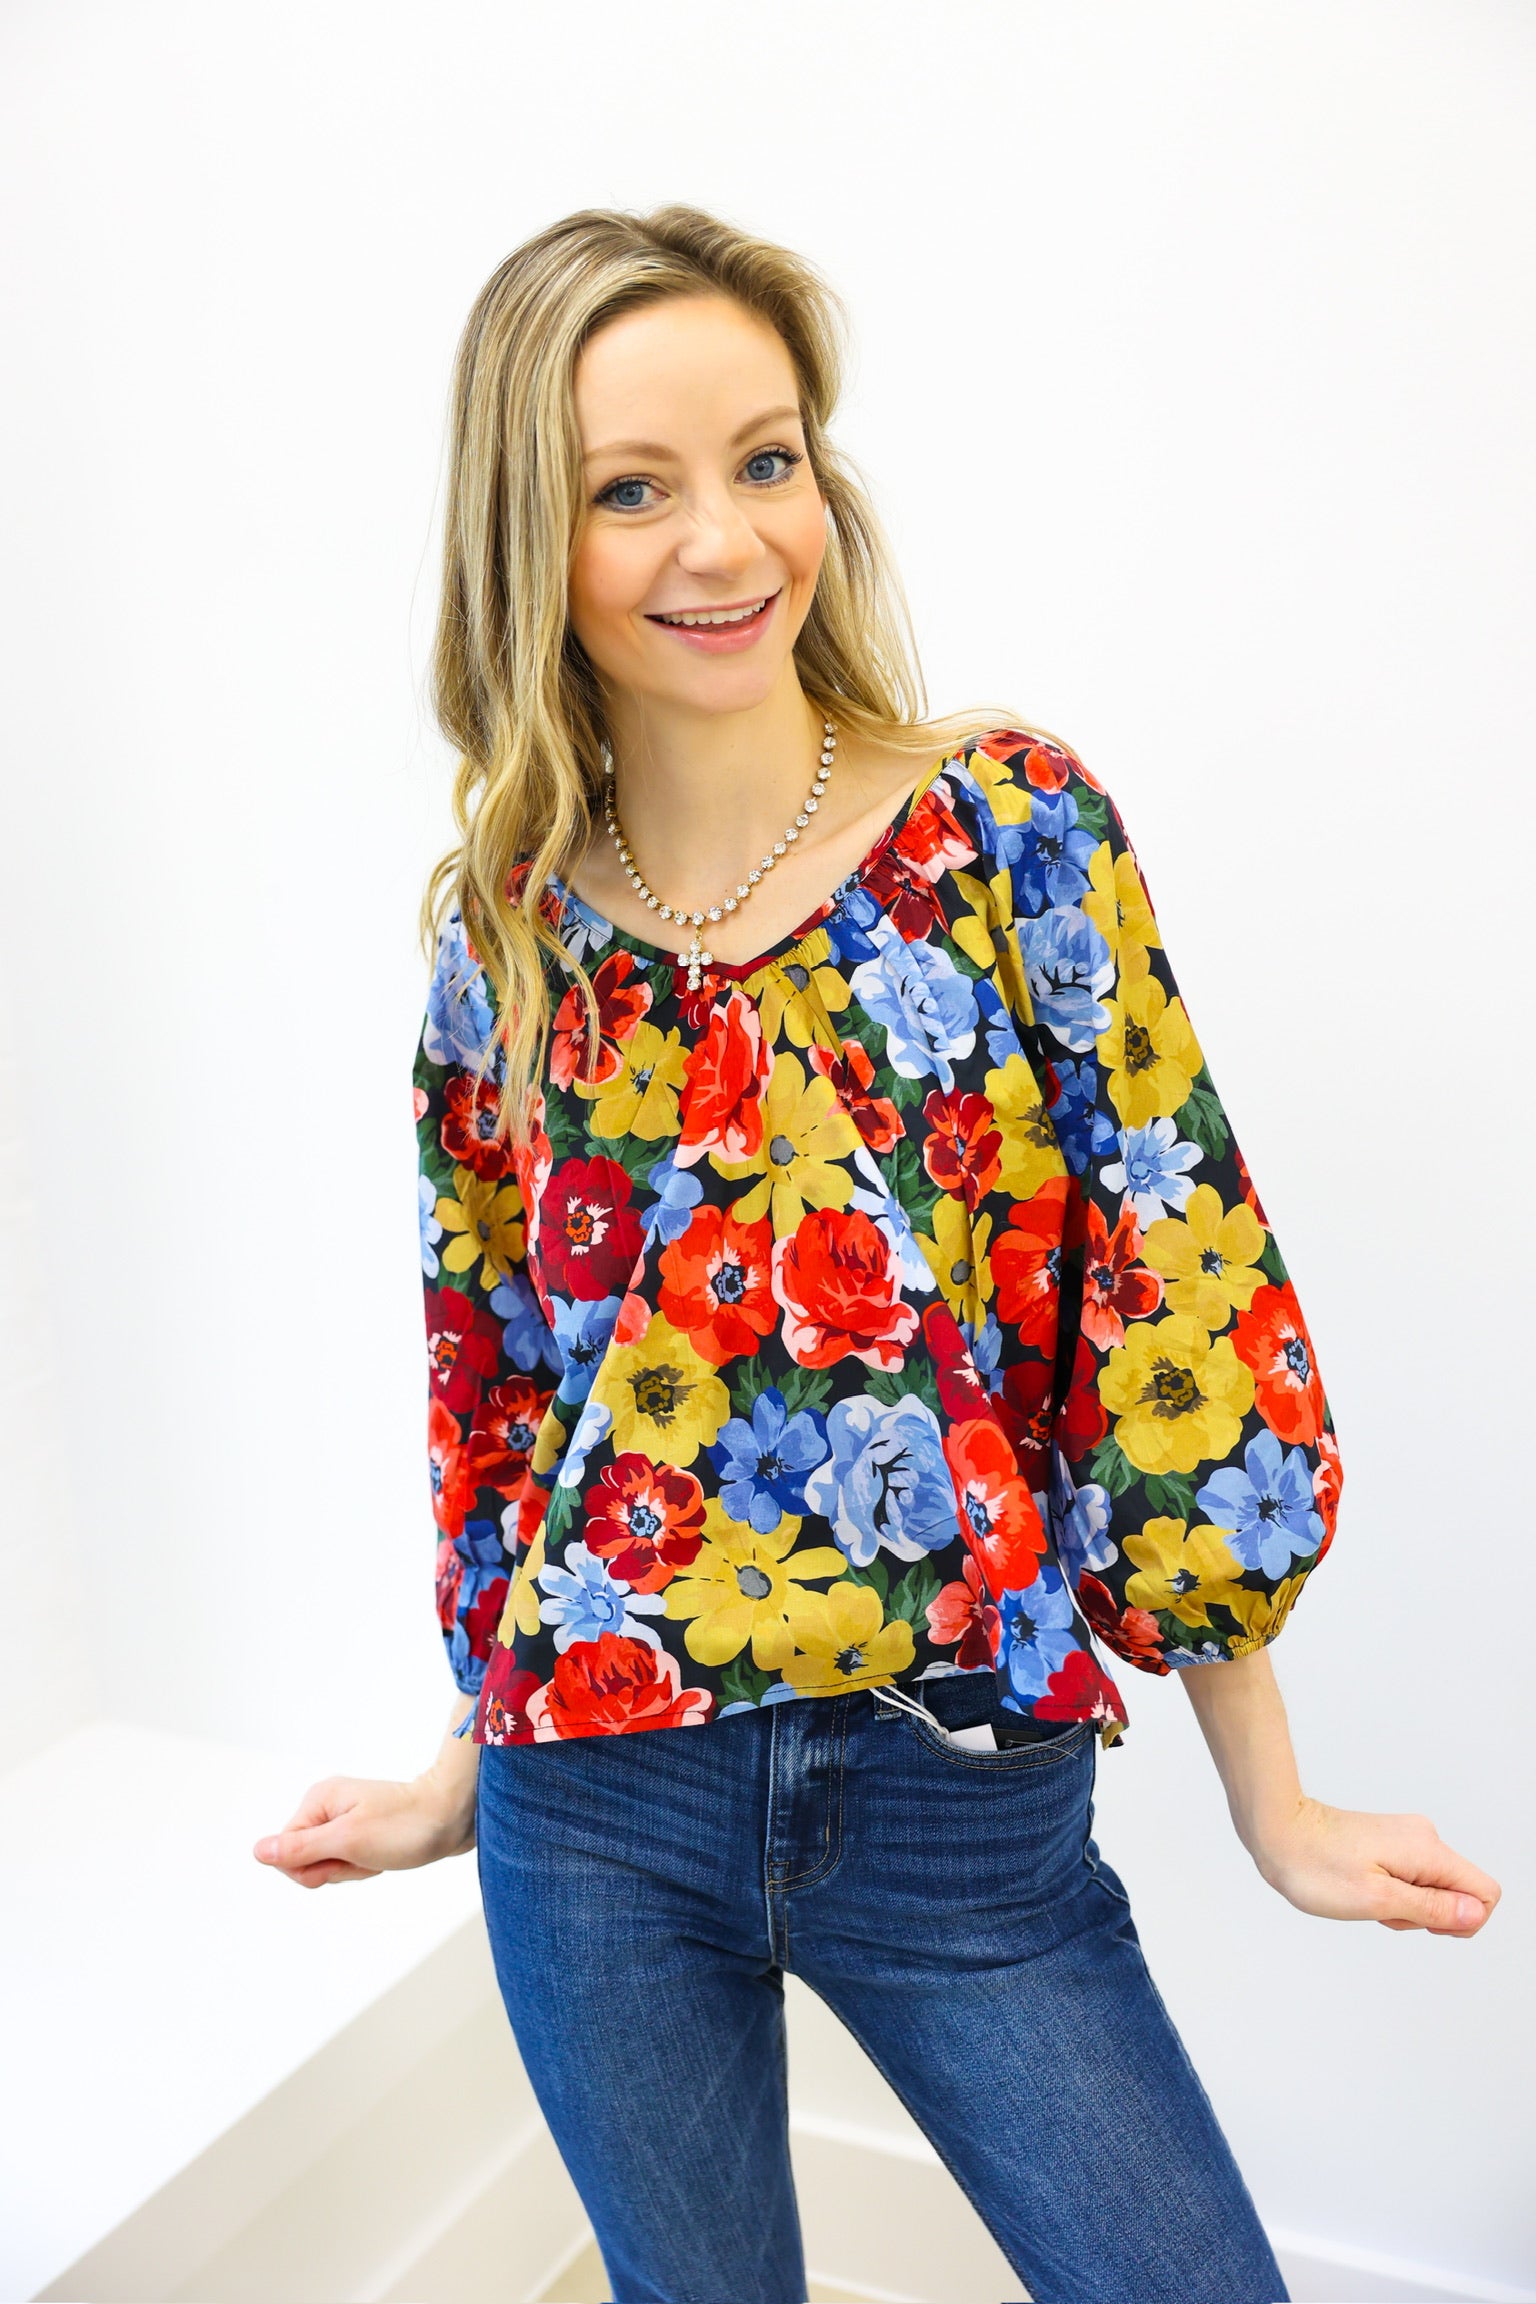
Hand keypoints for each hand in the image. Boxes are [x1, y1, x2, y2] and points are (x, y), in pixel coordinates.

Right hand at [253, 1768, 474, 1889]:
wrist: (454, 1815)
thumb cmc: (406, 1826)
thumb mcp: (349, 1842)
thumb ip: (301, 1849)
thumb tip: (258, 1851)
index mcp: (318, 1800)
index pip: (287, 1852)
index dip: (314, 1868)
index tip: (347, 1855)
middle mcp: (326, 1805)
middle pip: (307, 1860)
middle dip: (337, 1868)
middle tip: (368, 1853)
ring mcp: (344, 1817)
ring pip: (329, 1864)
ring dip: (354, 1868)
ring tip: (380, 1852)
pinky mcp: (361, 1829)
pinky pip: (349, 1861)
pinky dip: (366, 1866)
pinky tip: (384, 1855)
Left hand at [1251, 1795, 1500, 1936]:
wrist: (1276, 1829)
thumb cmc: (1316, 1865)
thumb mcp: (1377, 1900)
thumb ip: (1431, 1909)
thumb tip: (1475, 1914)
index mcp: (1427, 1850)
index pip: (1485, 1893)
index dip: (1463, 1921)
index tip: (1419, 1921)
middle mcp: (1423, 1838)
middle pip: (1457, 1894)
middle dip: (1425, 1916)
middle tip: (1381, 1908)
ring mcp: (1406, 1839)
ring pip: (1431, 1890)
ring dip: (1404, 1907)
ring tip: (1364, 1897)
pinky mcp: (1389, 1843)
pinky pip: (1409, 1880)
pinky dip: (1391, 1894)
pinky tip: (1361, 1888)